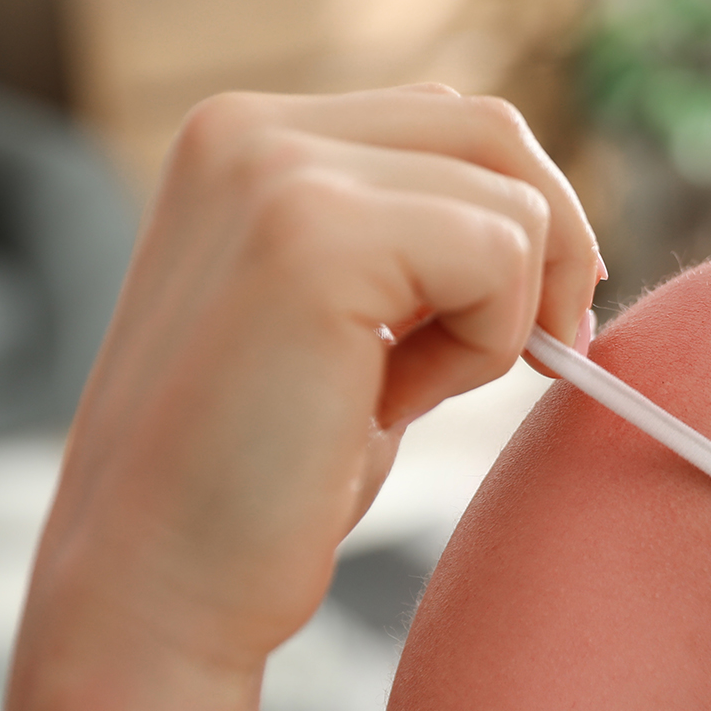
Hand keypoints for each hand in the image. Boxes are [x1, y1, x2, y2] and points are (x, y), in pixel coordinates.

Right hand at [0, 84, 602, 710]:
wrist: (158, 586)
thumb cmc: (264, 475)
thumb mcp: (347, 322)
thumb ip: (412, 244)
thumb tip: (550, 226)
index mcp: (245, 136)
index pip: (456, 123)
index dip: (528, 219)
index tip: (539, 318)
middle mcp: (249, 130)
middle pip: (495, 135)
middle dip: (553, 253)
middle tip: (546, 355)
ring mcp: (276, 171)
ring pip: (513, 203)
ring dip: (502, 318)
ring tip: (400, 396)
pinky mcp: (316, 236)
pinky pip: (501, 256)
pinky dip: (485, 348)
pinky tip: (388, 406)